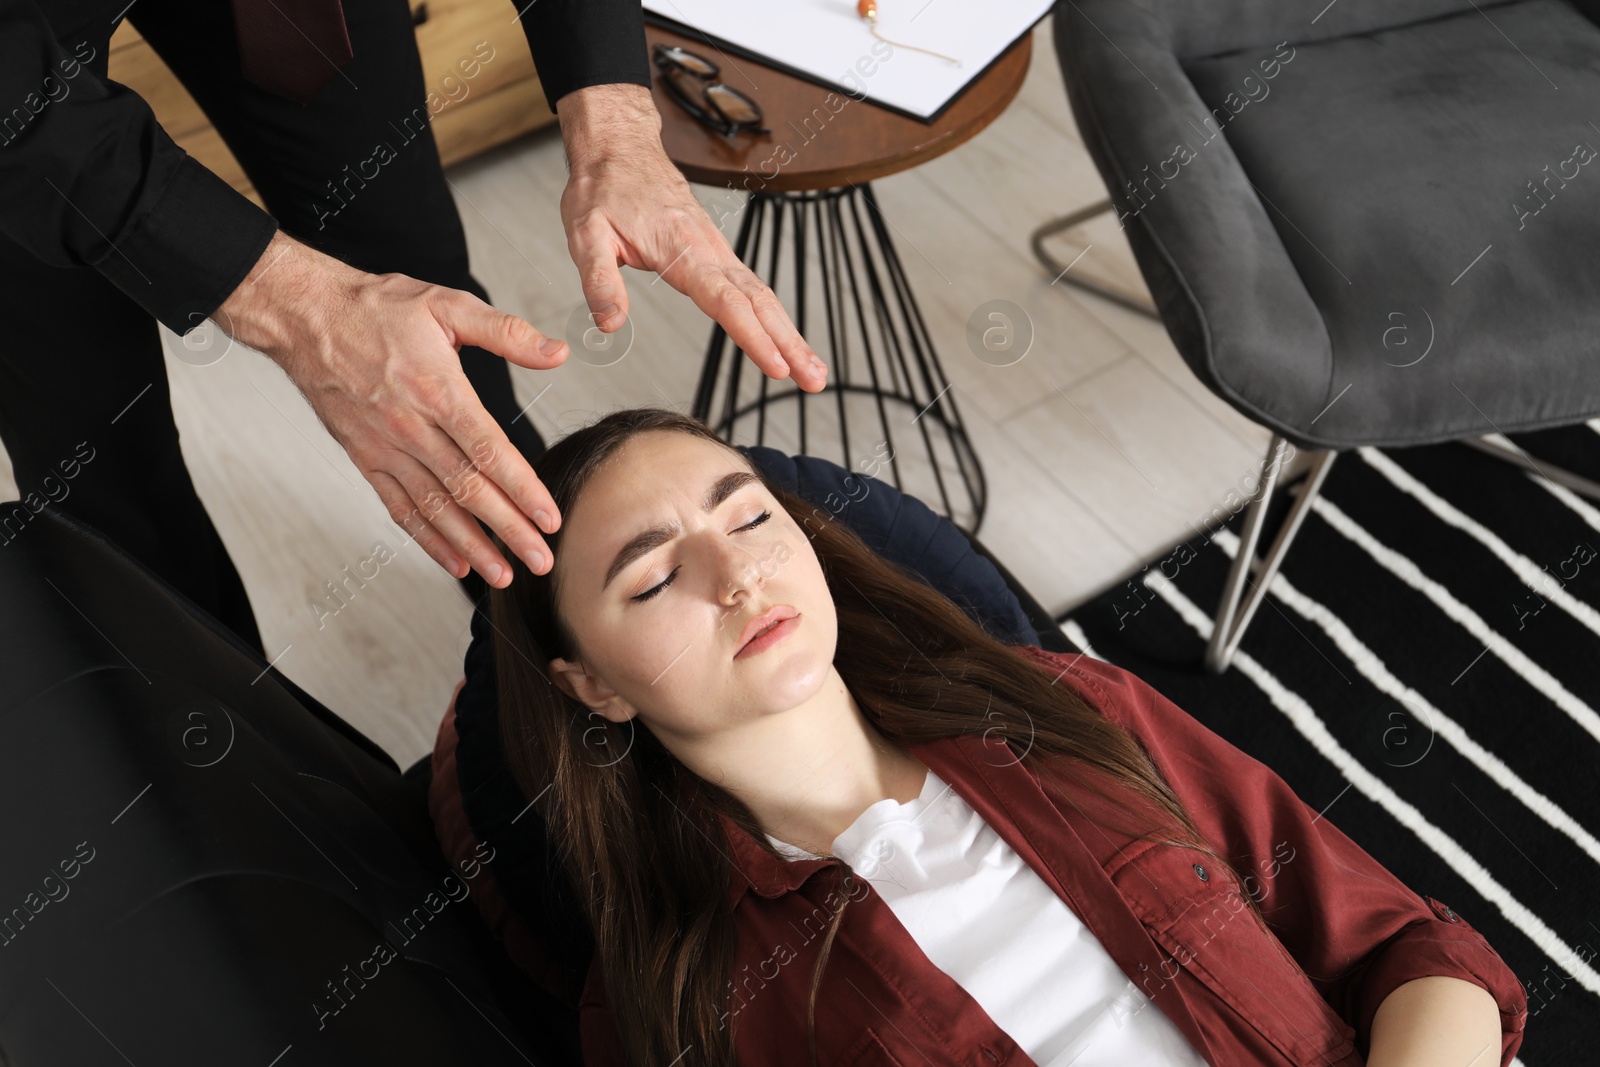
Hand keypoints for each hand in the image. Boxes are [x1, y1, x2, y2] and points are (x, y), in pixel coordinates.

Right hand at [216, 229, 567, 586]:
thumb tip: (558, 354)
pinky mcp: (365, 459)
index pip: (489, 451)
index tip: (550, 518)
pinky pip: (400, 508)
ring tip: (504, 573)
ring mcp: (386, 448)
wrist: (305, 317)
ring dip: (472, 545)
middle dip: (509, 530)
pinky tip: (456, 561)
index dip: (523, 489)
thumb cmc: (376, 309)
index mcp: (438, 390)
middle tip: (540, 561)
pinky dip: (428, 539)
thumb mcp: (448, 305)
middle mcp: (411, 427)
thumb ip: (507, 332)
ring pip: (435, 507)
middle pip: (468, 489)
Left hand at [555, 83, 827, 390]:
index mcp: (681, 249)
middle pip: (759, 302)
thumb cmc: (604, 188)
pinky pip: (753, 288)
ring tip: (813, 372)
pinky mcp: (717, 253)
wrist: (620, 148)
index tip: (777, 367)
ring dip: (790, 334)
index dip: (753, 337)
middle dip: (790, 344)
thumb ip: (599, 280)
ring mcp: (718, 251)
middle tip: (814, 380)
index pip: (726, 300)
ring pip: (763, 296)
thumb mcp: (585, 234)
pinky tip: (785, 340)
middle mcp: (710, 250)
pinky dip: (774, 317)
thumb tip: (610, 325)